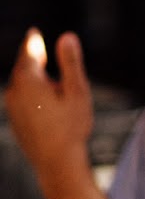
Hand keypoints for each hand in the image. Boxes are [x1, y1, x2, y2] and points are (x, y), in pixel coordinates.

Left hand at [5, 30, 93, 179]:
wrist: (57, 165)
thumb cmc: (71, 128)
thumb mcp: (77, 92)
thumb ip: (71, 63)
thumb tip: (67, 36)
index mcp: (28, 78)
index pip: (29, 51)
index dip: (34, 41)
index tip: (34, 33)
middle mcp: (14, 90)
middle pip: (25, 69)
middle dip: (35, 63)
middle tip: (39, 51)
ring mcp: (12, 108)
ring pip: (23, 88)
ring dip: (35, 84)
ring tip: (50, 88)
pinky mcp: (15, 123)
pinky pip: (22, 104)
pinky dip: (32, 100)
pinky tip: (45, 110)